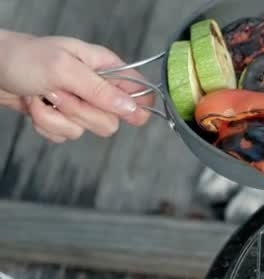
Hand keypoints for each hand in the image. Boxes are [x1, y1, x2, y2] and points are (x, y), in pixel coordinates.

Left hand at [0, 30, 155, 142]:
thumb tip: (133, 109)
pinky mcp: (62, 119)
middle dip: (82, 112)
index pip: (140, 91)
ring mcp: (79, 105)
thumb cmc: (24, 59)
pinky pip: (66, 136)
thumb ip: (101, 91)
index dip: (138, 106)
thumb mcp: (65, 70)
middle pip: (113, 120)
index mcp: (105, 67)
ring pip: (87, 130)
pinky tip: (36, 107)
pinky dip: (46, 125)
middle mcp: (96, 88)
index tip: (130, 115)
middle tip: (61, 95)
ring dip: (58, 117)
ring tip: (44, 95)